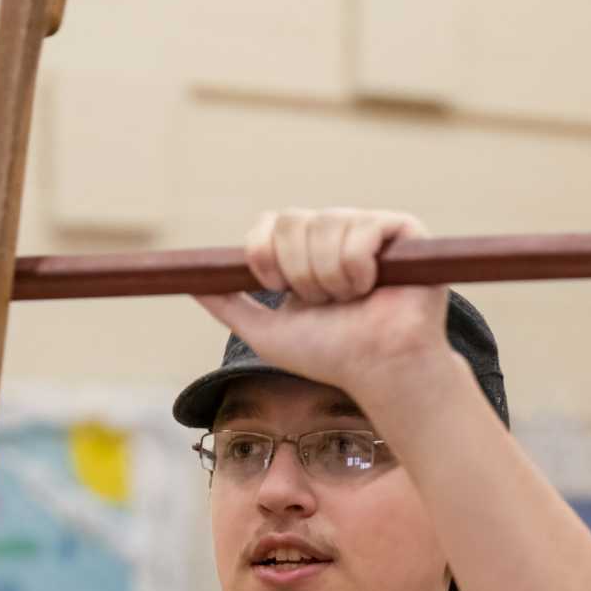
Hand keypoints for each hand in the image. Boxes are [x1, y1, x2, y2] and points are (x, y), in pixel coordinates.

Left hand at [195, 209, 463, 429]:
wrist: (376, 369)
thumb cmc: (330, 355)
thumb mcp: (265, 331)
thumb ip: (227, 305)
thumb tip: (189, 283)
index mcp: (304, 250)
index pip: (270, 223)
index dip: (263, 253)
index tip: (273, 286)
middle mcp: (335, 231)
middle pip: (292, 221)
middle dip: (298, 272)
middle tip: (323, 302)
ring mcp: (369, 226)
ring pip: (325, 226)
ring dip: (328, 279)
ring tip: (352, 300)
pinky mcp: (402, 228)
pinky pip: (360, 230)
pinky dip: (357, 270)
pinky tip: (373, 287)